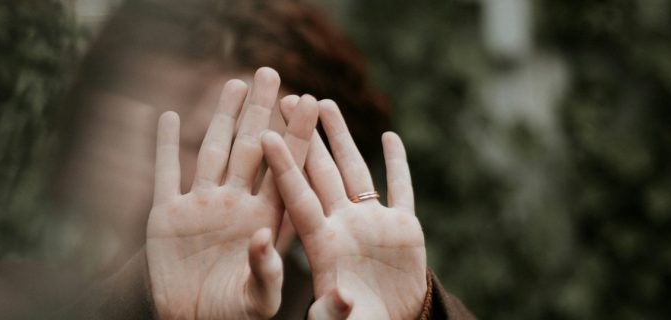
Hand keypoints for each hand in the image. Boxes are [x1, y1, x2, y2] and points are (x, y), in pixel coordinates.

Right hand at [146, 68, 319, 318]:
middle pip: (252, 150)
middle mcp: (236, 206)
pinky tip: (170, 116)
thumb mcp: (257, 301)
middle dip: (262, 112)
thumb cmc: (233, 317)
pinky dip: (166, 146)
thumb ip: (267, 272)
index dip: (297, 135)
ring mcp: (201, 207)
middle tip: (272, 73)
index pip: (286, 170)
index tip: (312, 101)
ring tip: (235, 83)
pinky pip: (166, 173)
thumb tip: (265, 238)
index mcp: (265, 221)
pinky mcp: (167, 216)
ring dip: (223, 118)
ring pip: (214, 152)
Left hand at [264, 97, 427, 318]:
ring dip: (341, 137)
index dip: (284, 166)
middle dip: (306, 134)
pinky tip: (390, 137)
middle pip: (319, 171)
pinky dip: (398, 164)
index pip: (297, 196)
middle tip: (287, 97)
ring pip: (354, 170)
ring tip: (325, 102)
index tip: (267, 134)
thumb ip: (333, 309)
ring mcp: (371, 223)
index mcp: (321, 243)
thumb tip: (336, 295)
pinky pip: (401, 190)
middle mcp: (342, 225)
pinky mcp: (403, 229)